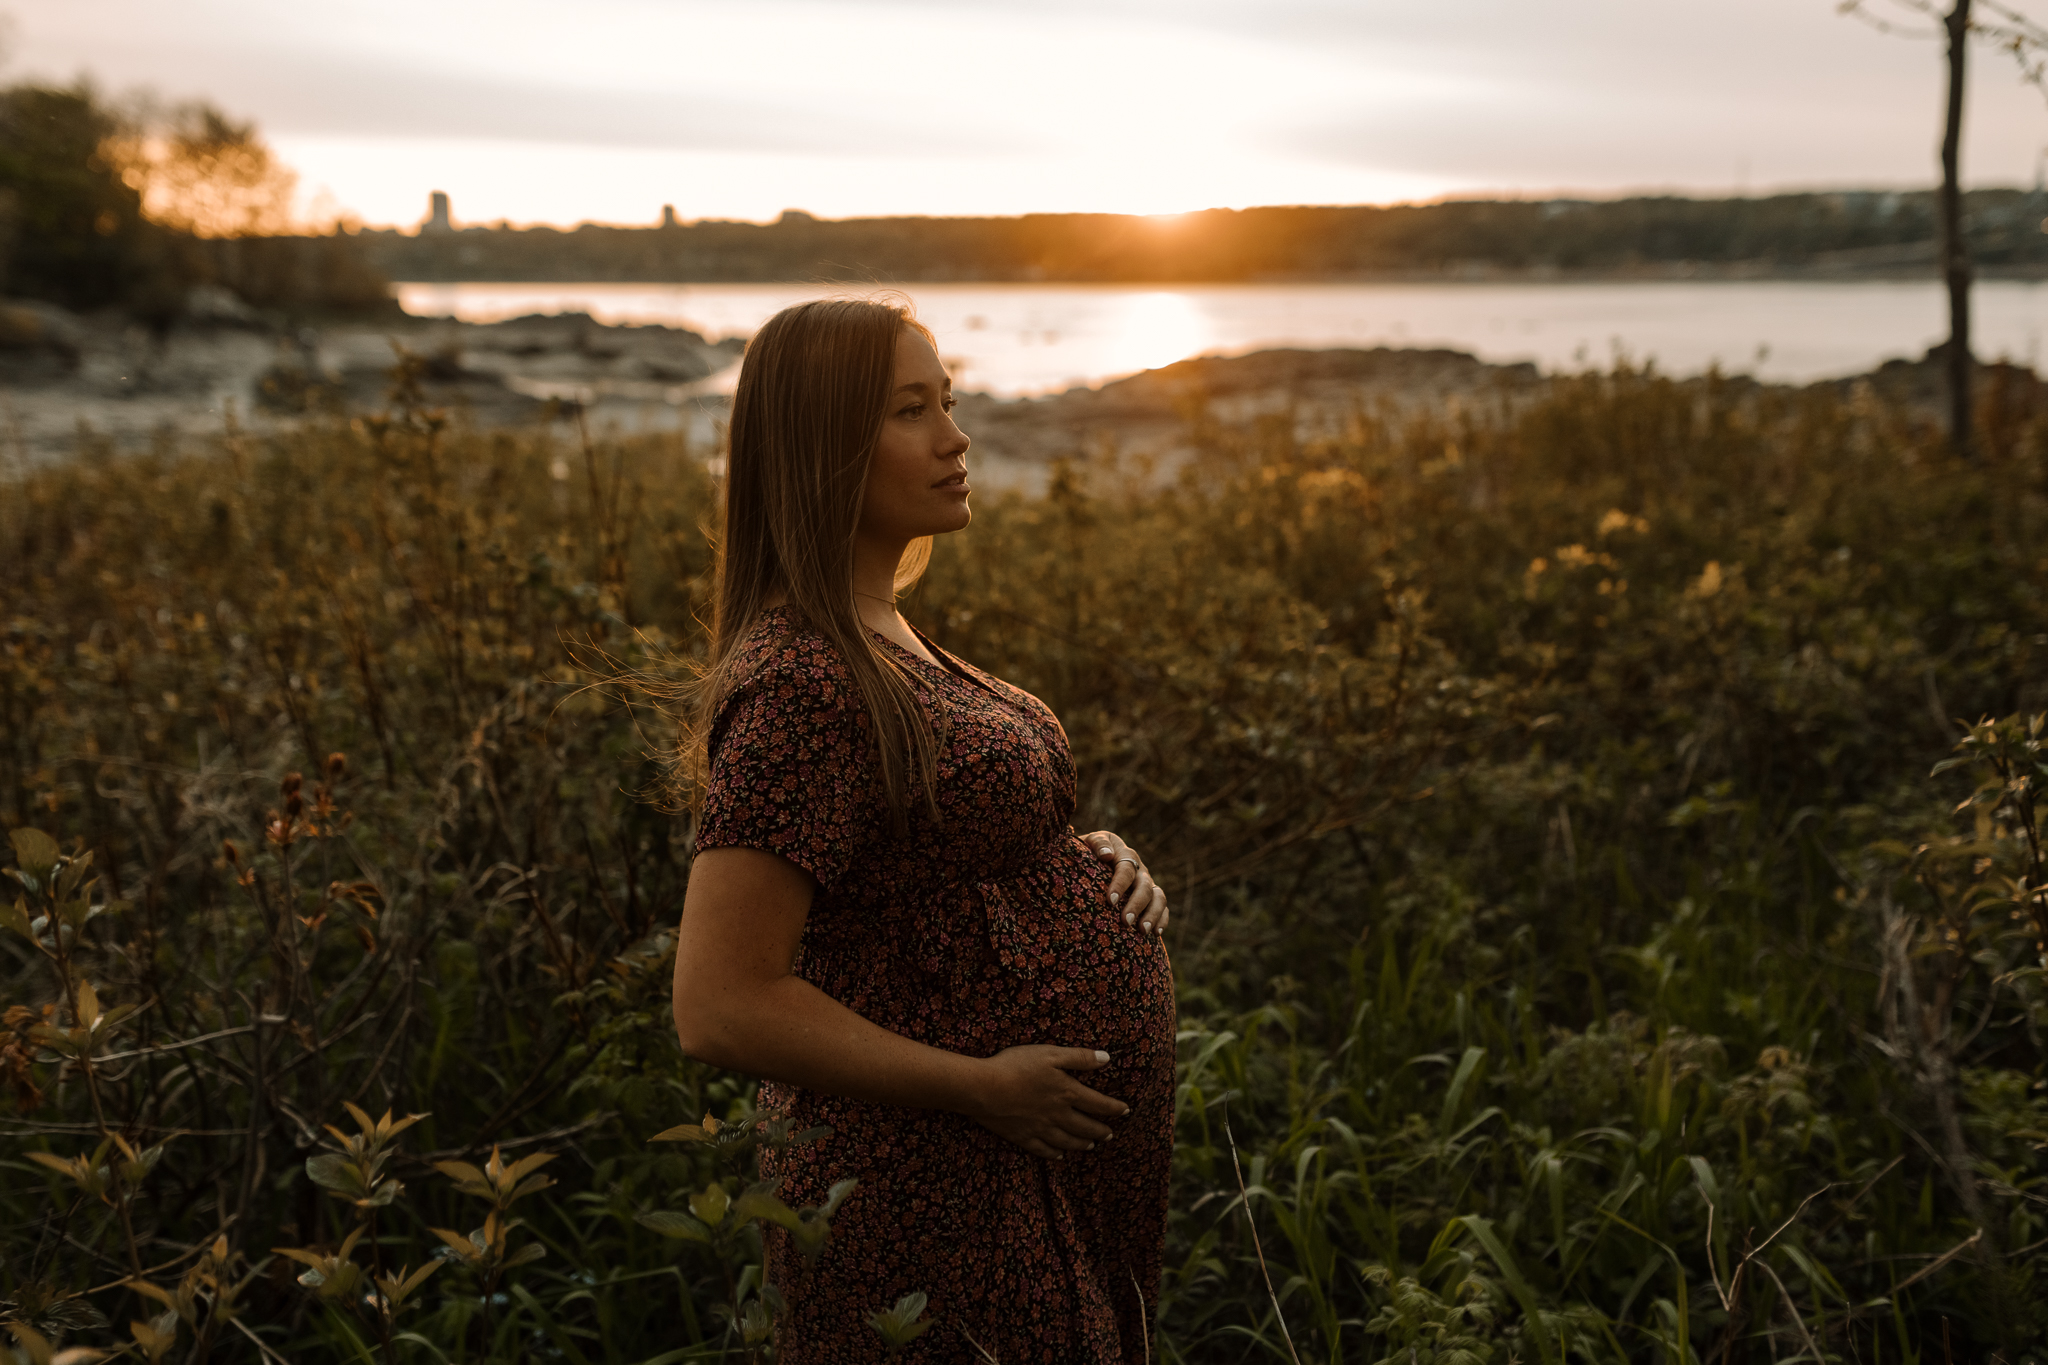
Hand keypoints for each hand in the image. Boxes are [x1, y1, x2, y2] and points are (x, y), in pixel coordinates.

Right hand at [963, 1045, 1128, 1159]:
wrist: (984, 1088)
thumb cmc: (1017, 1066)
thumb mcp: (1051, 1054)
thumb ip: (1080, 1057)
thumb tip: (1107, 1058)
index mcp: (1067, 1092)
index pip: (1098, 1103)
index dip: (1114, 1108)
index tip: (1126, 1111)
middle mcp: (1058, 1115)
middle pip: (1085, 1126)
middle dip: (1100, 1131)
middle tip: (1110, 1135)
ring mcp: (1040, 1128)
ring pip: (1067, 1141)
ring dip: (1081, 1143)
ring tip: (1091, 1146)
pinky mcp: (1022, 1137)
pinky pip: (1042, 1149)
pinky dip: (1053, 1154)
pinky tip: (1059, 1155)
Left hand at [1082, 830, 1170, 935]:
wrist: (1091, 857)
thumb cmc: (1087, 852)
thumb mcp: (1089, 842)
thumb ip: (1097, 844)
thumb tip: (1106, 854)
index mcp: (1123, 853)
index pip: (1125, 868)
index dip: (1120, 884)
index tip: (1110, 901)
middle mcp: (1138, 868)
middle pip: (1144, 886)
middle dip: (1136, 904)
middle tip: (1125, 922)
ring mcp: (1146, 882)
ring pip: (1157, 896)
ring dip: (1152, 914)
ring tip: (1143, 931)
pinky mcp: (1151, 895)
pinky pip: (1162, 906)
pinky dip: (1162, 919)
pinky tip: (1155, 933)